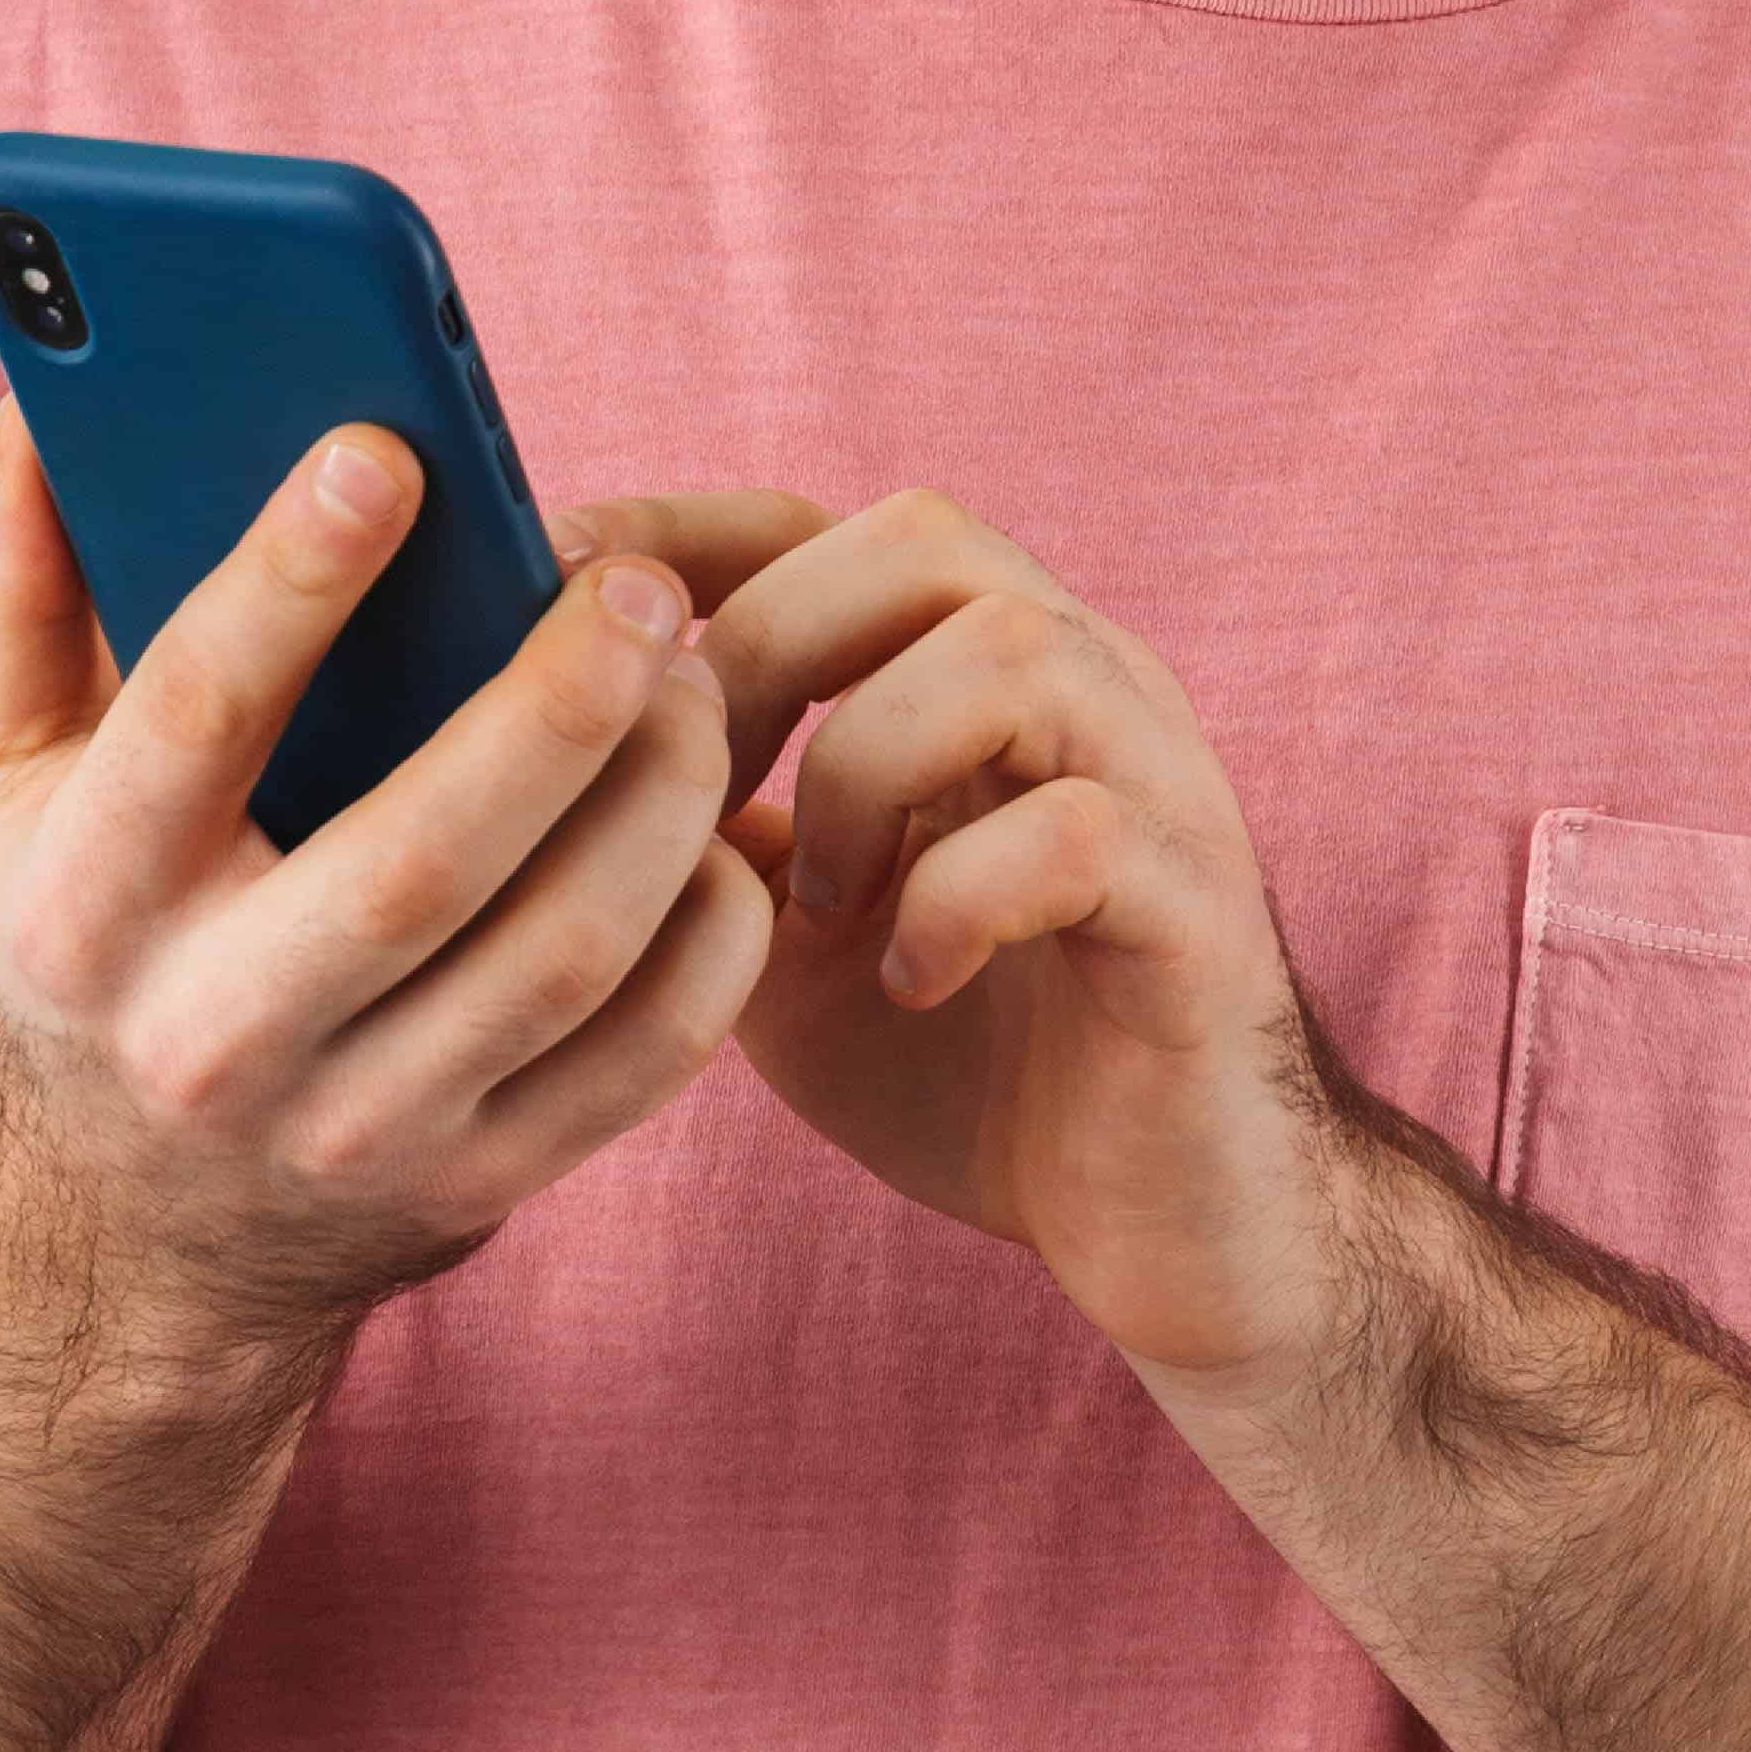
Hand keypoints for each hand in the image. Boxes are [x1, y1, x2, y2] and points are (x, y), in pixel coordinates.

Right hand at [0, 400, 765, 1347]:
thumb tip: (41, 408)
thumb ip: (19, 585)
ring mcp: (357, 1126)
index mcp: (86, 906)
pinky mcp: (480, 1180)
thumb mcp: (1, 774)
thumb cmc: (88, 924)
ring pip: (555, 960)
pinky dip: (714, 932)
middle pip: (414, 863)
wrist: (139, 1221)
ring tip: (695, 680)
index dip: (287, 581)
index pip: (191, 725)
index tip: (387, 451)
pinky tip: (723, 826)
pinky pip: (643, 1055)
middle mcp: (215, 1036)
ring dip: (658, 801)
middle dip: (549, 707)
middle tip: (638, 587)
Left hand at [600, 488, 1347, 1382]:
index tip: (560, 597)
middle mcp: (1088, 694)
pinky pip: (1079, 830)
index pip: (836, 527)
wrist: (1167, 1224)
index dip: (690, 537)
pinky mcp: (1197, 907)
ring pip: (1011, 653)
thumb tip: (553, 772)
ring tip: (825, 906)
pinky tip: (916, 982)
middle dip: (777, 645)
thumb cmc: (971, 1069)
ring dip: (868, 769)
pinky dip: (960, 900)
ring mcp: (1158, 786)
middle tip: (711, 795)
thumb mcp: (789, 945)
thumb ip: (706, 848)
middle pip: (929, 539)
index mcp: (986, 683)